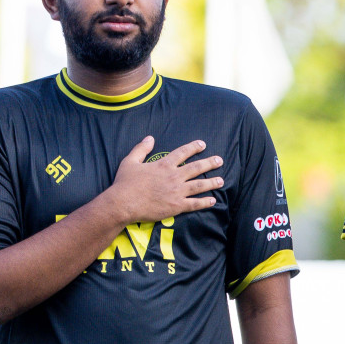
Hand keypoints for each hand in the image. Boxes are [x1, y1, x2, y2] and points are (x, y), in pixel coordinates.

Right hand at [104, 136, 223, 223]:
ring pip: (199, 185)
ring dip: (212, 182)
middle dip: (210, 163)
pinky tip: (213, 200)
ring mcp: (177, 192)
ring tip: (221, 181)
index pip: (182, 153)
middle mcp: (174, 177)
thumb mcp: (130, 161)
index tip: (203, 144)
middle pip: (196, 168)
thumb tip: (150, 137)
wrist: (123, 203)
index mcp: (163, 165)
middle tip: (220, 161)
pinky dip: (205, 202)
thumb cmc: (125, 183)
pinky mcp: (177, 206)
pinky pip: (195, 204)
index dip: (193, 147)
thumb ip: (141, 149)